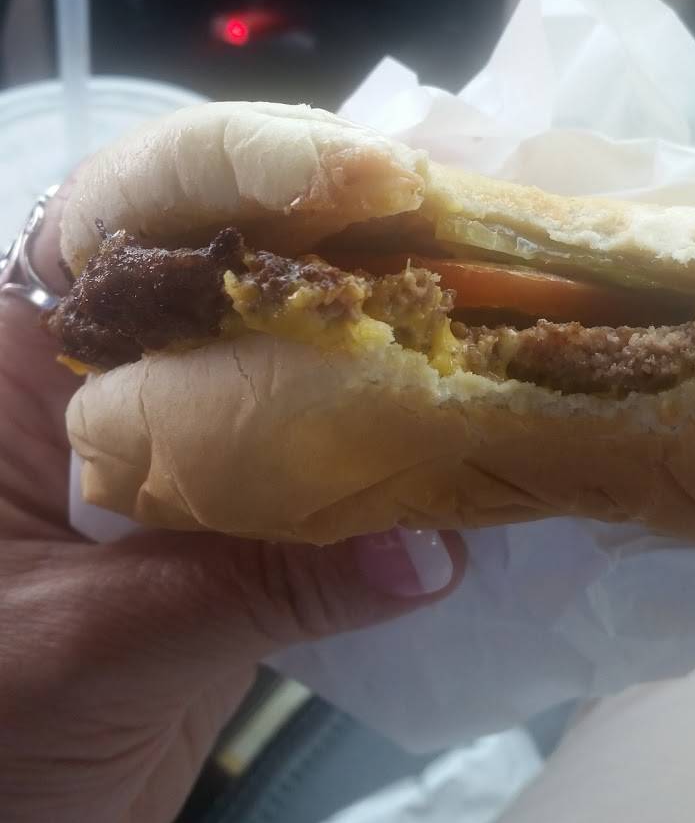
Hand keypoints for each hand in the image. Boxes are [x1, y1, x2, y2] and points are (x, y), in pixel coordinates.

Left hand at [0, 185, 463, 822]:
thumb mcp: (88, 647)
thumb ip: (256, 583)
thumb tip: (437, 548)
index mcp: (26, 356)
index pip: (131, 212)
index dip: (244, 175)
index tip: (370, 184)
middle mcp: (103, 379)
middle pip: (238, 279)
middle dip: (357, 262)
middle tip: (490, 250)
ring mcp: (174, 455)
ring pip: (293, 377)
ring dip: (392, 371)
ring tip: (517, 346)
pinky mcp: (223, 535)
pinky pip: (318, 484)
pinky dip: (392, 485)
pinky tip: (478, 479)